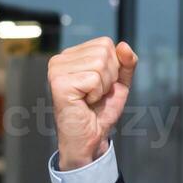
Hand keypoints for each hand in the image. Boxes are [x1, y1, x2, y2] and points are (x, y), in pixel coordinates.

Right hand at [47, 37, 137, 169]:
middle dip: (109, 77)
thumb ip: (126, 63)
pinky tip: (84, 103)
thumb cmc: (100, 112)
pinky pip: (94, 79)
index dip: (113, 67)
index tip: (100, 85)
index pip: (105, 43)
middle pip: (103, 52)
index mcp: (72, 55)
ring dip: (102, 87)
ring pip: (99, 64)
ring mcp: (57, 70)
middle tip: (95, 95)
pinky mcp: (59, 83)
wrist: (91, 138)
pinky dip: (96, 94)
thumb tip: (123, 45)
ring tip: (89, 99)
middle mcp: (60, 59)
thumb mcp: (119, 83)